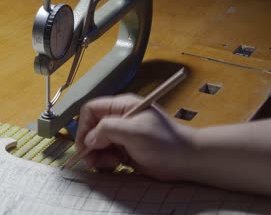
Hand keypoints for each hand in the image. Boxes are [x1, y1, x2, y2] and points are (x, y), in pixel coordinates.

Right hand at [75, 94, 194, 180]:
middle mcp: (120, 118)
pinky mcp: (125, 149)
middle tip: (94, 160)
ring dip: (98, 155)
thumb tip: (89, 139)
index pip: (91, 109)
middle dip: (90, 144)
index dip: (83, 126)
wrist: (186, 160)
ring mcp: (122, 134)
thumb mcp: (134, 132)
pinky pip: (106, 153)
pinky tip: (116, 165)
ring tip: (111, 163)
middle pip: (91, 128)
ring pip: (97, 142)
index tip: (85, 145)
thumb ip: (108, 130)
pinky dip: (105, 161)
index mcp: (122, 106)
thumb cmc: (164, 143)